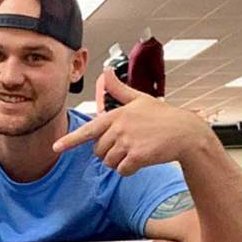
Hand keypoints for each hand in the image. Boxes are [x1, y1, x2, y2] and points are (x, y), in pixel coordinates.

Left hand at [53, 72, 211, 175]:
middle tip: (128, 145)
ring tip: (136, 150)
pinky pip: (123, 171)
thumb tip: (106, 71)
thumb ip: (119, 89)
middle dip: (109, 152)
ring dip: (120, 162)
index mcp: (117, 115)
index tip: (56, 148)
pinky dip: (130, 169)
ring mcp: (128, 142)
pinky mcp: (137, 156)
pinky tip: (142, 159)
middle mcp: (119, 128)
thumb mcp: (139, 99)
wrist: (185, 133)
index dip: (70, 140)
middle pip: (98, 151)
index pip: (88, 130)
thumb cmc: (162, 116)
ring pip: (109, 163)